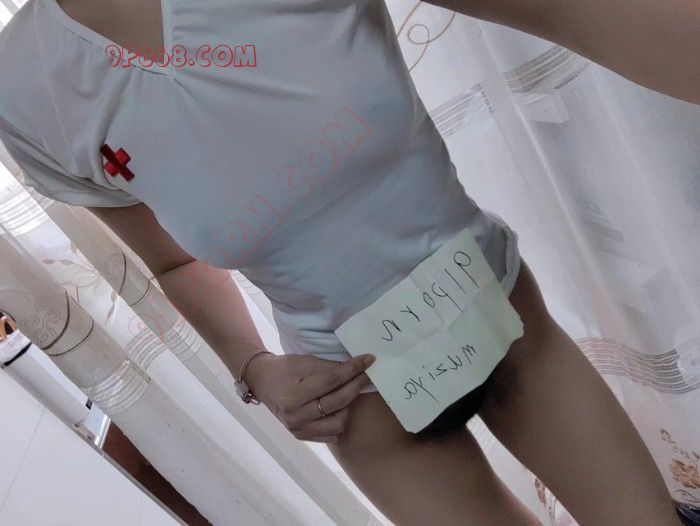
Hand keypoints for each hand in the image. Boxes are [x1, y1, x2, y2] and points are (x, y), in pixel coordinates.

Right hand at [243, 352, 375, 442]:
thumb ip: (330, 367)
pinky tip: (338, 407)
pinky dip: (339, 420)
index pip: (331, 381)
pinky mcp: (302, 437)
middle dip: (356, 385)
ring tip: (346, 393)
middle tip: (366, 374)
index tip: (368, 359)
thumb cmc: (284, 369)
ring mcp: (299, 430)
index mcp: (293, 396)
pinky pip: (332, 434)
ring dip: (347, 406)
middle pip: (337, 402)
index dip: (352, 369)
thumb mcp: (304, 362)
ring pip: (339, 422)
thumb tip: (357, 367)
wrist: (263, 383)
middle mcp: (295, 417)